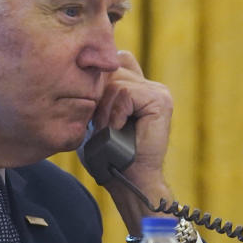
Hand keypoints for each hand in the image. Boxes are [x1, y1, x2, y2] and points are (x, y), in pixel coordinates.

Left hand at [91, 51, 172, 234]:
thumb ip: (96, 92)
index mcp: (137, 87)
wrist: (126, 179)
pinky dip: (116, 113)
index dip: (98, 80)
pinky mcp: (160, 100)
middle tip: (100, 124)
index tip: (91, 107)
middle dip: (98, 97)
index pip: (113, 63)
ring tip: (110, 130)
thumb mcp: (96, 116)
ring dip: (105, 109)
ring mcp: (157, 91)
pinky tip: (120, 128)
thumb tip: (82, 71)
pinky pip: (126, 92)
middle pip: (111, 70)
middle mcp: (149, 86)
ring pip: (116, 82)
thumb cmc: (107, 154)